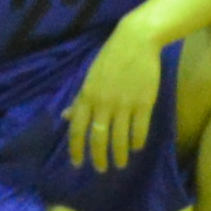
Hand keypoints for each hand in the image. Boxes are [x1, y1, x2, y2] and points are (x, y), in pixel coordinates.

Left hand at [64, 23, 164, 172]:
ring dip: (120, 155)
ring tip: (120, 163)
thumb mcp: (90, 78)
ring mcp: (125, 104)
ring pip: (120, 138)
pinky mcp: (144, 103)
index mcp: (87, 96)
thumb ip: (80, 100)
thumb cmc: (110, 59)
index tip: (78, 164)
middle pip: (99, 138)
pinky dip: (137, 142)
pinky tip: (136, 147)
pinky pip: (140, 130)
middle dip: (99, 158)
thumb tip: (66, 117)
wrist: (136, 41)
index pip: (77, 129)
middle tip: (101, 169)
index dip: (76, 149)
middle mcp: (104, 103)